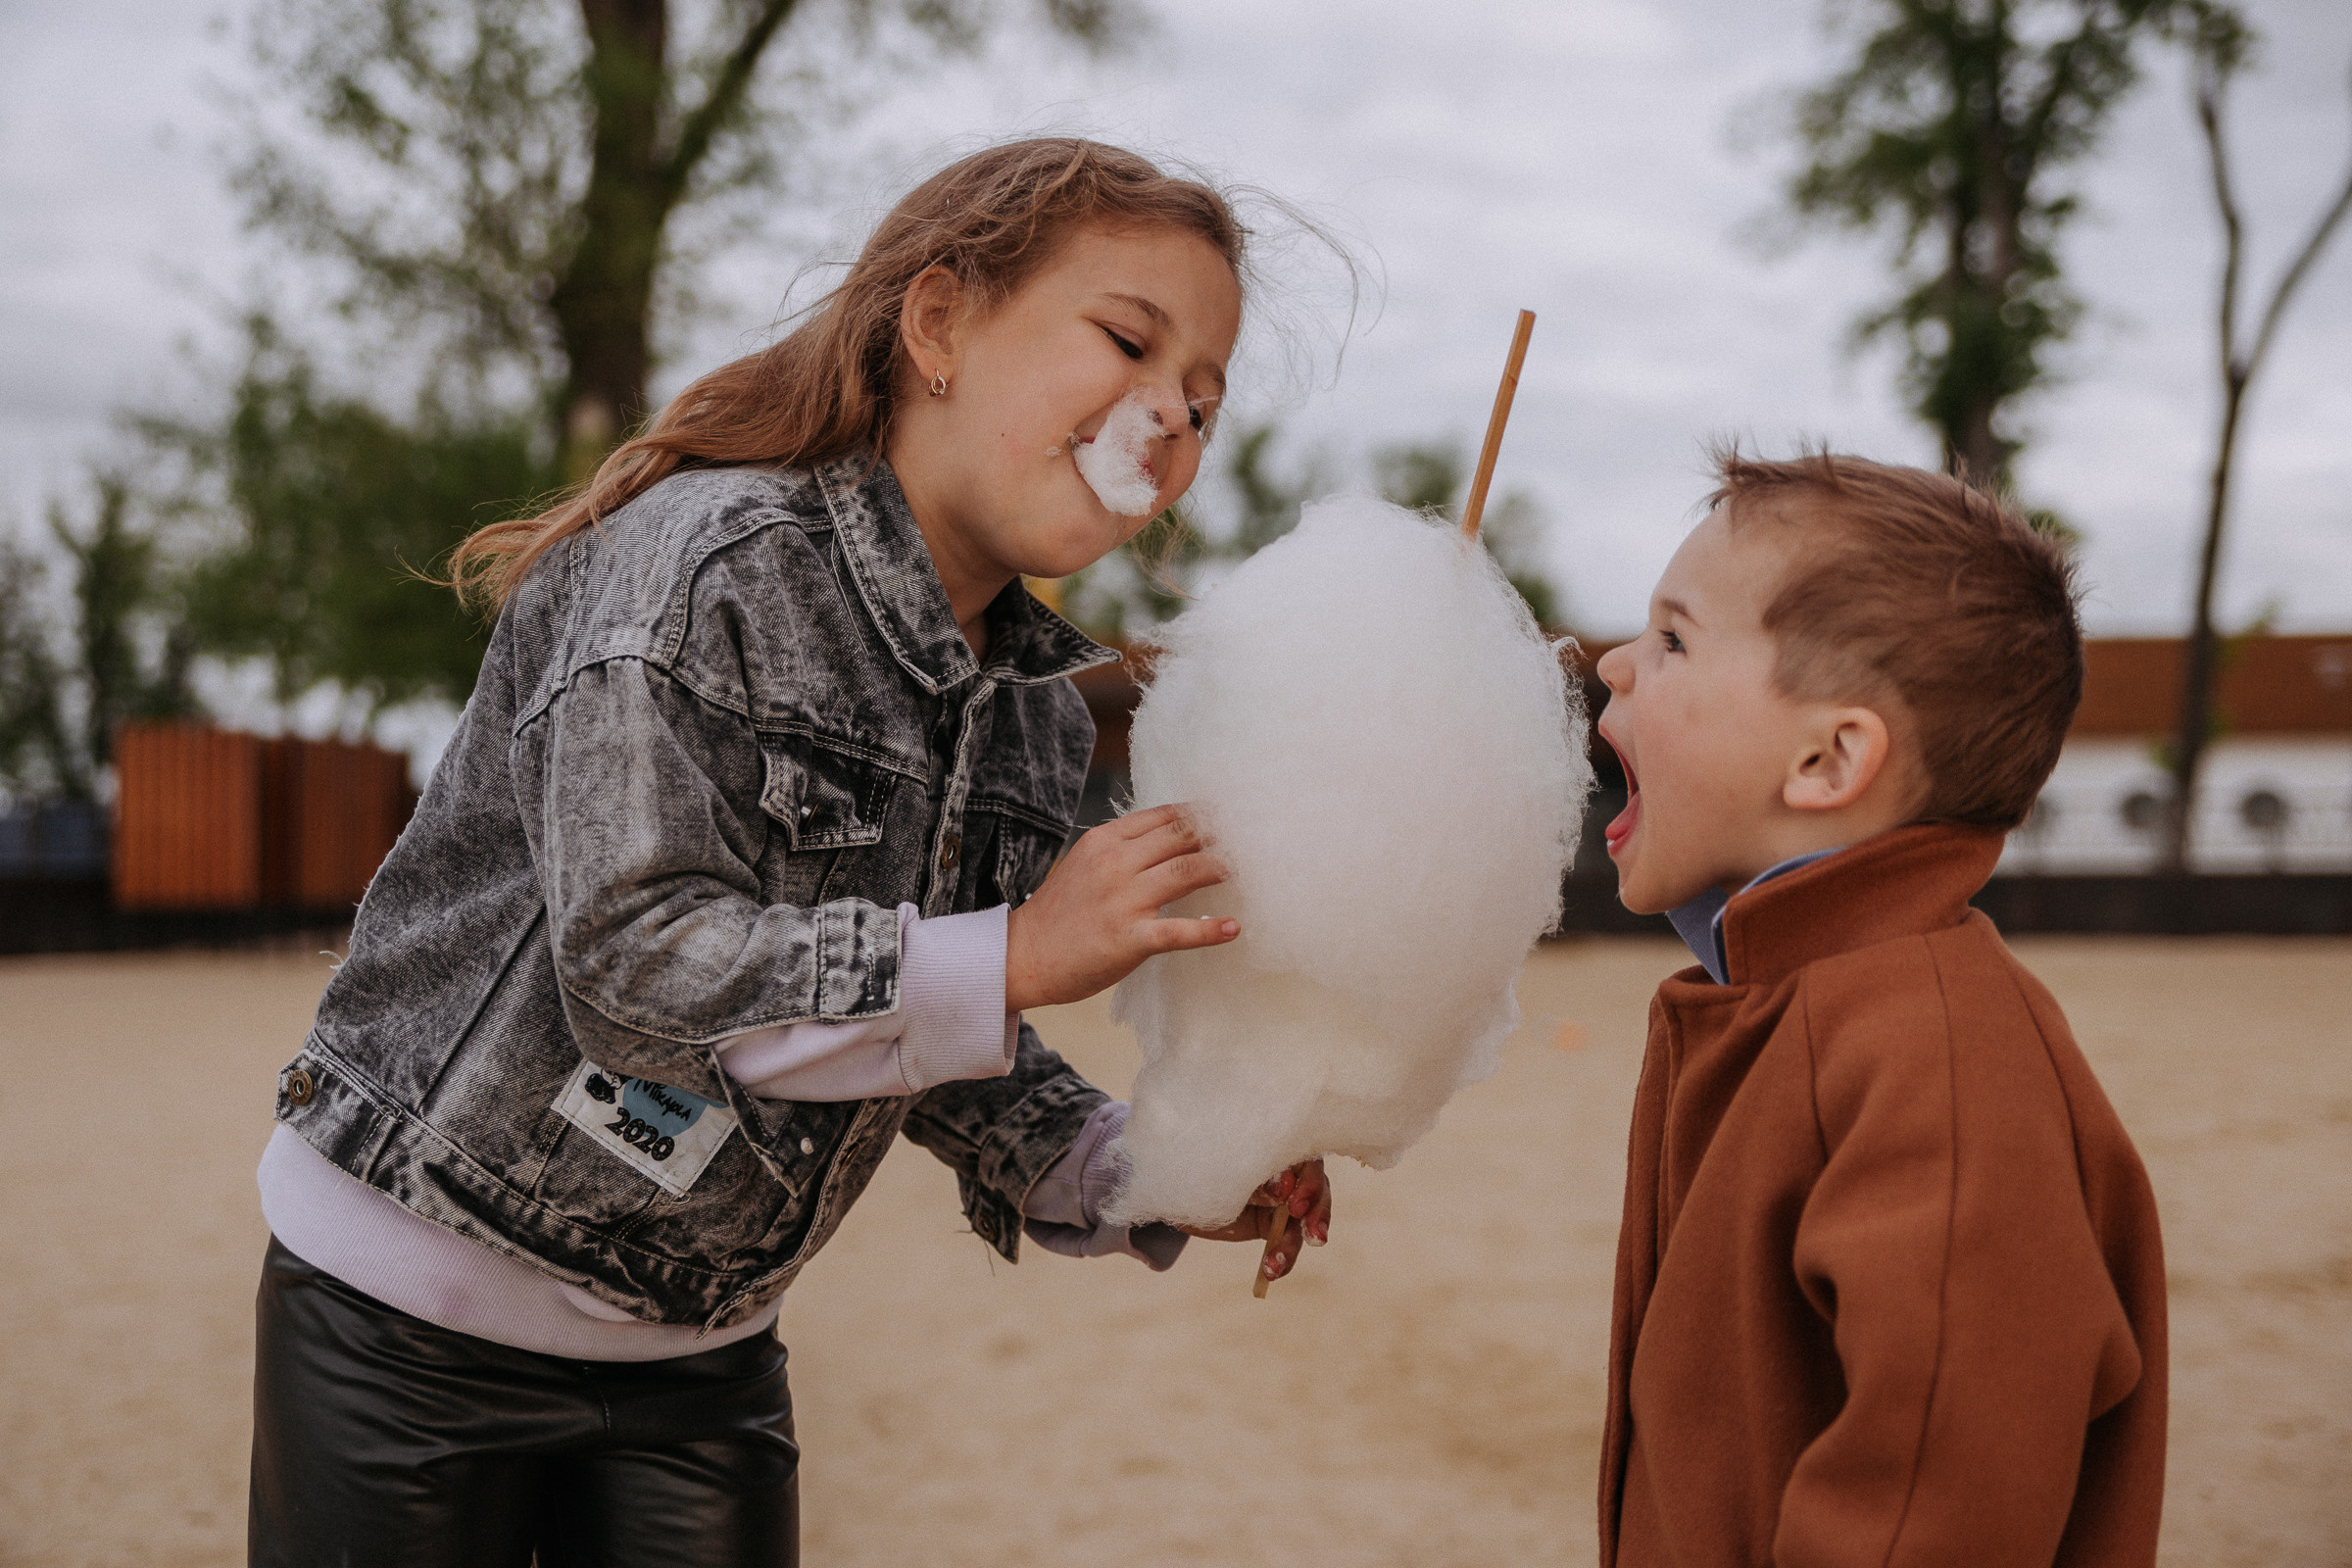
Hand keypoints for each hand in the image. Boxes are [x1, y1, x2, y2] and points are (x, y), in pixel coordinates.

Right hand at [1004, 803, 1237, 1011]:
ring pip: (1187, 872)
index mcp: (1105, 840)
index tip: (1232, 815)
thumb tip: (1173, 836)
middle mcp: (1115, 863)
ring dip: (1223, 868)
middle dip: (1221, 835)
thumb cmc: (1061, 912)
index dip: (1204, 814)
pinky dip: (1210, 931)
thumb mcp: (1086, 863)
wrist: (1022, 956)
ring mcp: (1123, 901)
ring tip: (1248, 870)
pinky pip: (1179, 931)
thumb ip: (1124, 848)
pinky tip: (1233, 928)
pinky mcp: (1129, 939)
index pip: (1166, 815)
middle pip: (1183, 837)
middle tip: (1254, 838)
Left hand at [1177, 1160, 1332, 1283]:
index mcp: (1277, 1146)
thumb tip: (1281, 1190)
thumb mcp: (1225, 1175)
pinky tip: (1270, 1271)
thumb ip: (1254, 1180)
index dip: (1305, 1179)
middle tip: (1312, 1234)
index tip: (1286, 1197)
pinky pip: (1288, 1241)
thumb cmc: (1203, 1168)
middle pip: (1317, 1187)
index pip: (1304, 1157)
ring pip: (1305, 1220)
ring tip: (1277, 1263)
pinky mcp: (1276, 1223)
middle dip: (1317, 1211)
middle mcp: (1289, 1170)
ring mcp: (1284, 1199)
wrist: (1181, 1190)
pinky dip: (1282, 1258)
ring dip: (1295, 1244)